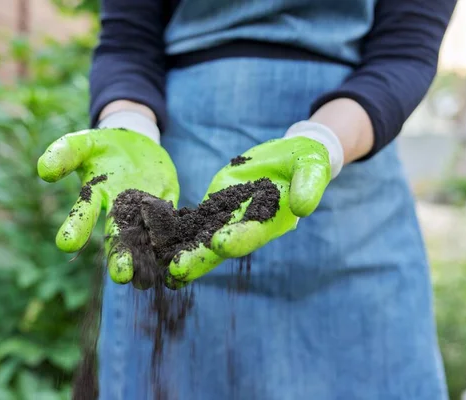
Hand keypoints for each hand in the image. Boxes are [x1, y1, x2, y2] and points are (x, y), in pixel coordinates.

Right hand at [37, 118, 178, 284]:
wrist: (135, 145)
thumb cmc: (102, 147)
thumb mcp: (83, 144)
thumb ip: (65, 152)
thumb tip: (43, 170)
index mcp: (94, 197)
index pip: (82, 215)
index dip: (75, 228)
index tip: (65, 243)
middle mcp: (117, 212)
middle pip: (116, 238)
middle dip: (118, 257)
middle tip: (121, 275)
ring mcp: (143, 211)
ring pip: (143, 240)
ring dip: (145, 259)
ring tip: (145, 279)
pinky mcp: (166, 205)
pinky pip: (170, 223)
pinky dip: (172, 240)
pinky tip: (174, 256)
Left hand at [167, 121, 342, 285]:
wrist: (288, 157)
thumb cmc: (306, 160)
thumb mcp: (312, 166)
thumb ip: (309, 185)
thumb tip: (303, 208)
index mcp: (272, 221)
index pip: (253, 233)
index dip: (237, 239)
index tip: (218, 244)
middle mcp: (247, 226)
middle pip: (221, 246)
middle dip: (199, 258)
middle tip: (176, 271)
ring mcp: (228, 218)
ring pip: (201, 238)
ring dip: (180, 251)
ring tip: (157, 265)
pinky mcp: (214, 206)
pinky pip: (192, 220)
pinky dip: (174, 229)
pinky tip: (152, 237)